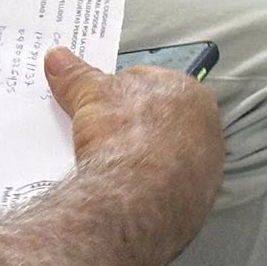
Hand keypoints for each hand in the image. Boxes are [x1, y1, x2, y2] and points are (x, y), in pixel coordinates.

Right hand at [43, 46, 222, 265]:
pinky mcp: (194, 207)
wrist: (133, 200)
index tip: (101, 103)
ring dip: (141, 160)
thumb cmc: (127, 137)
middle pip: (160, 123)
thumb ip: (76, 76)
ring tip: (108, 164)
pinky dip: (145, 190)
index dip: (123, 93)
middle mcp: (208, 132)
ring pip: (165, 159)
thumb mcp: (91, 95)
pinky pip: (165, 191)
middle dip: (134, 127)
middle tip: (101, 134)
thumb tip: (58, 58)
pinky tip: (122, 191)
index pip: (155, 85)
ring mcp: (205, 173)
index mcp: (192, 95)